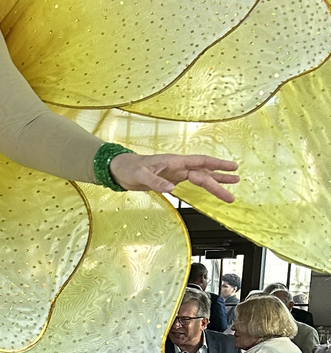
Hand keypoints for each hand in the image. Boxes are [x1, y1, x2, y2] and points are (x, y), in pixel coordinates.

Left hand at [108, 151, 237, 204]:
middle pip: (203, 173)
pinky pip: (191, 182)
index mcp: (174, 162)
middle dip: (219, 181)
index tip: (232, 167)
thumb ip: (156, 182)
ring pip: (200, 177)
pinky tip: (212, 187)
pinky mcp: (171, 179)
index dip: (217, 165)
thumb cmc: (129, 168)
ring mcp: (176, 173)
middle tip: (233, 190)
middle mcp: (178, 166)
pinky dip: (203, 184)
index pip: (200, 162)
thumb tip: (172, 188)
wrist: (119, 169)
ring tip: (232, 184)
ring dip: (215, 181)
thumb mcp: (140, 175)